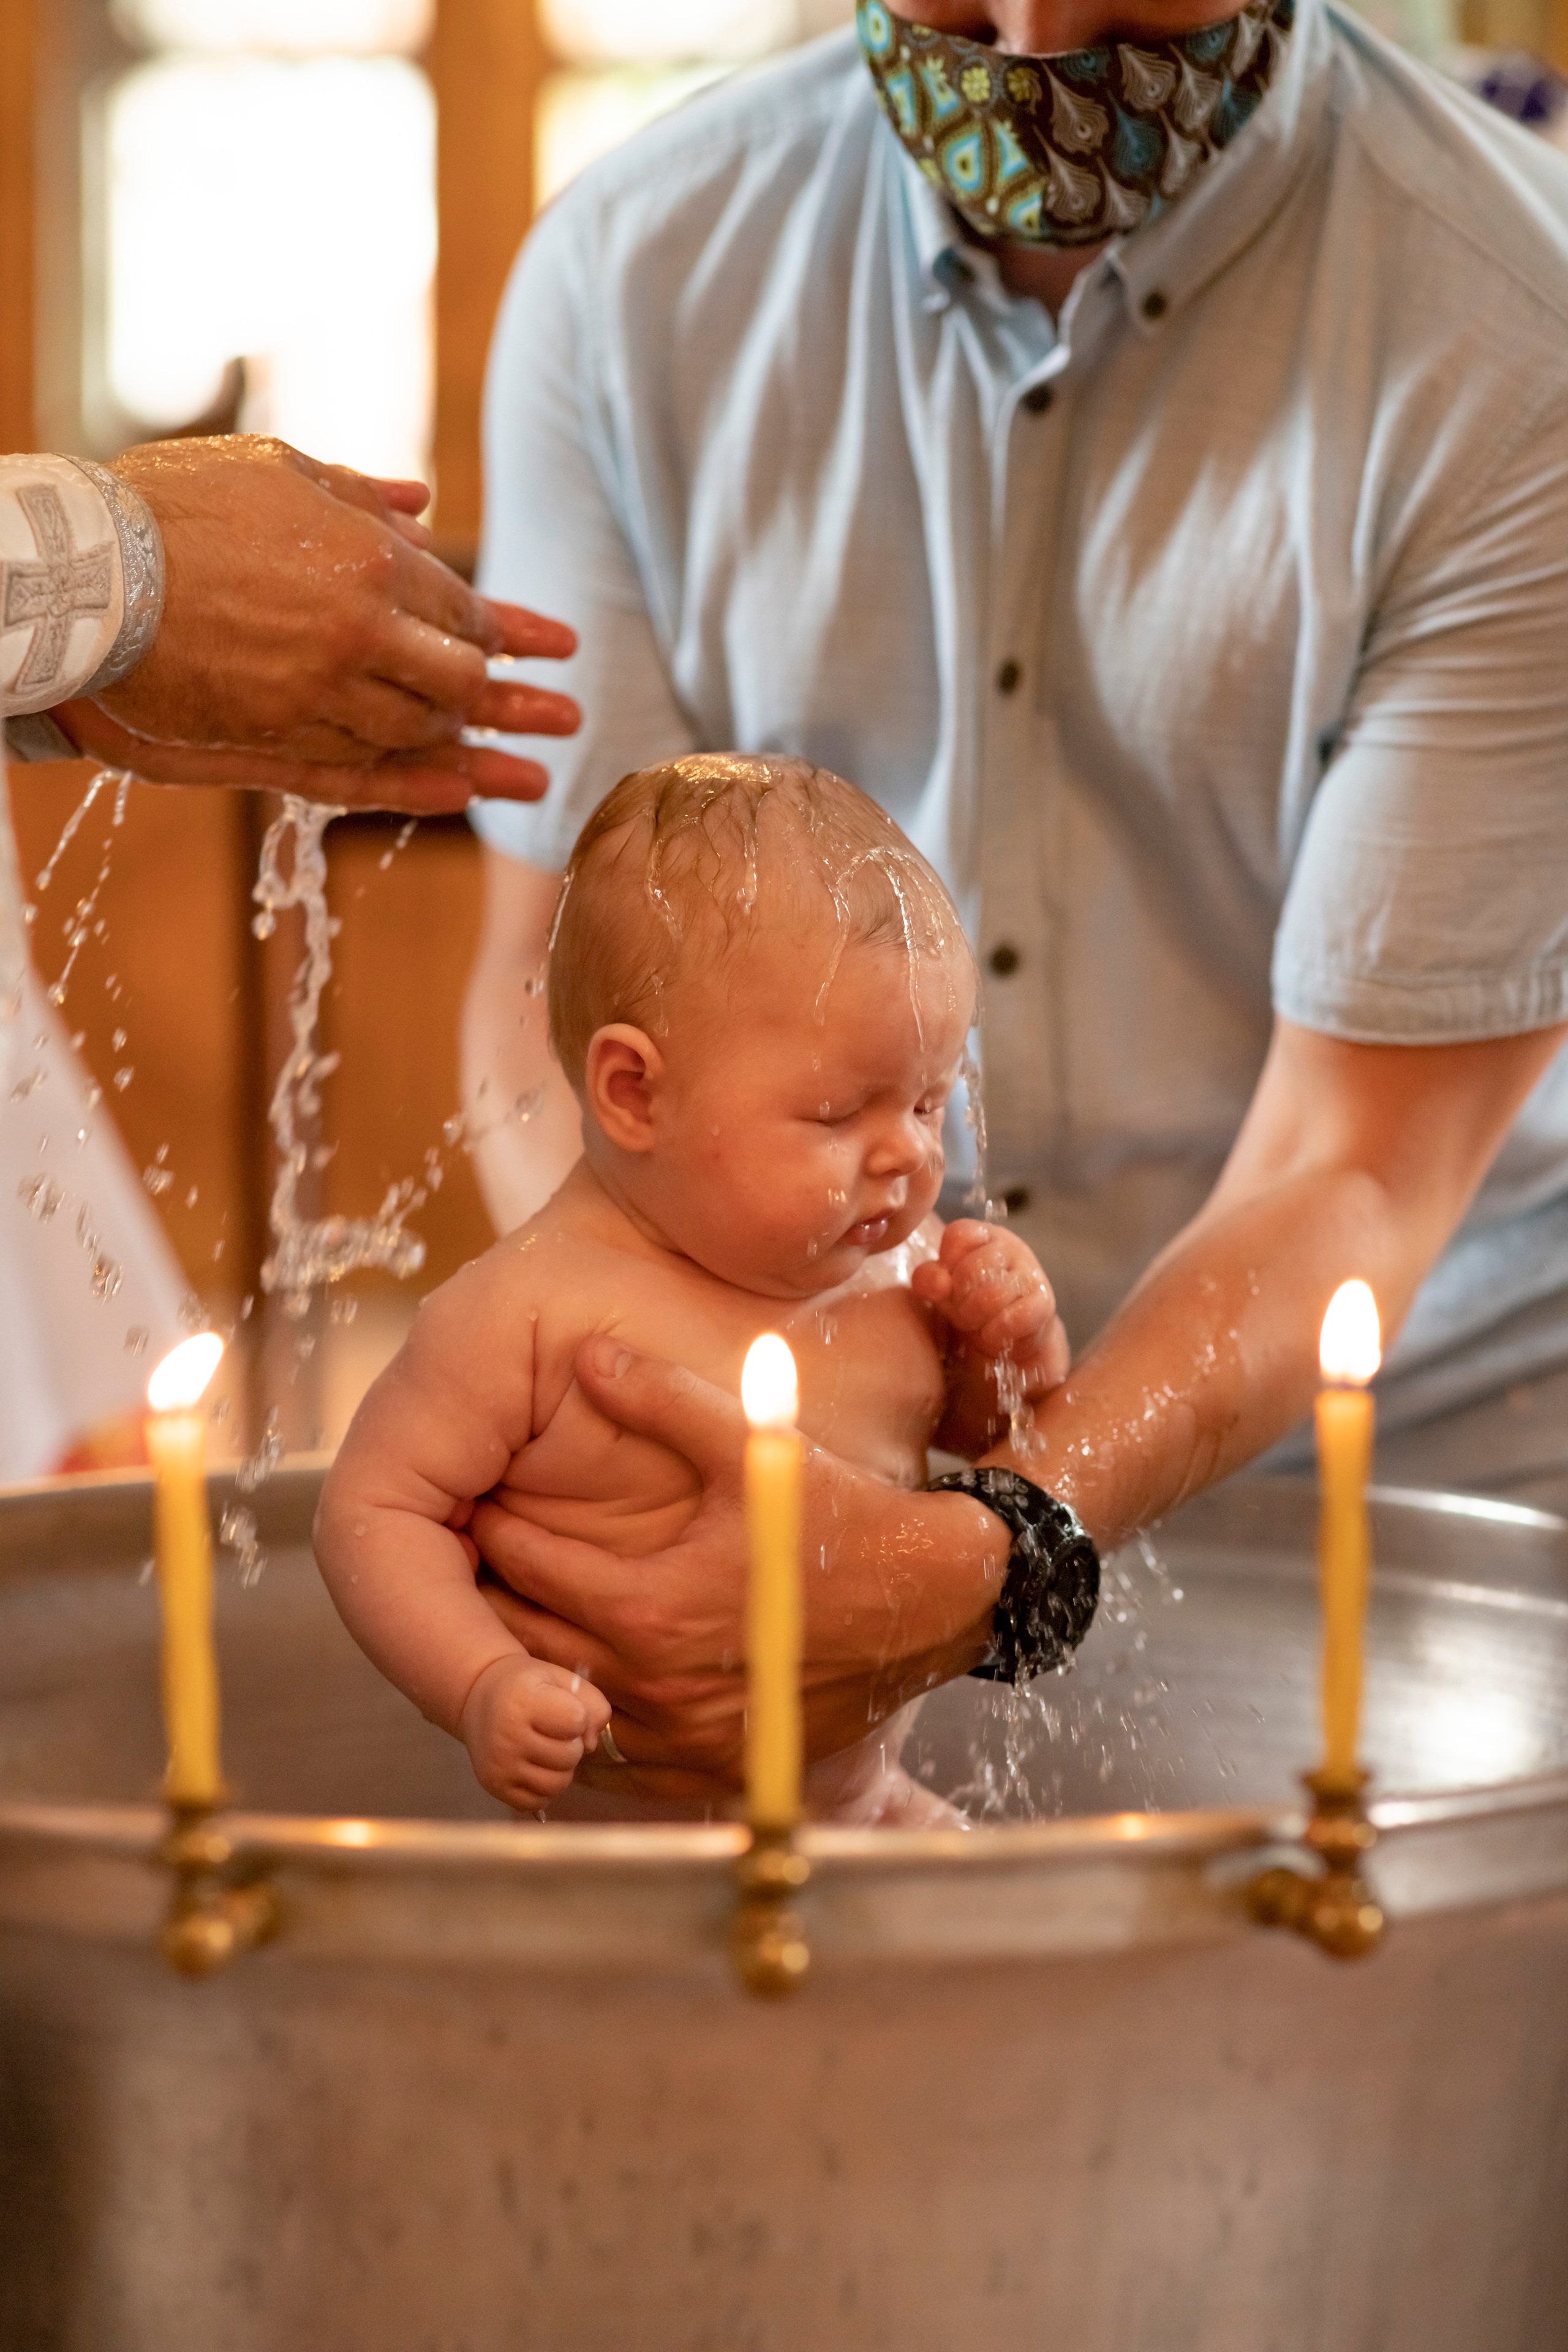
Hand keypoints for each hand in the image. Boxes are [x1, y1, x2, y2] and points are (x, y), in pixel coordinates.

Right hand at [49, 435, 581, 810]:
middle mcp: (361, 632)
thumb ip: (358, 496)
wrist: (89, 572)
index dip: (521, 634)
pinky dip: (418, 783)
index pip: (468, 611)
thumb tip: (423, 507)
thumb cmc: (175, 506)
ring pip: (418, 730)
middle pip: (459, 680)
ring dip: (474, 748)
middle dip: (515, 701)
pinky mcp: (276, 734)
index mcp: (369, 559)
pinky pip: (363, 769)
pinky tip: (463, 791)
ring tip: (523, 768)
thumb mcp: (276, 472)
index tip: (564, 649)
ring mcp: (320, 691)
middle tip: (566, 718)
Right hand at [457, 1652, 611, 1810]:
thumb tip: (591, 1746)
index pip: (577, 1721)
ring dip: (561, 1770)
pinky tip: (534, 1767)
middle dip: (571, 1744)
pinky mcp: (495, 1787)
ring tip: (546, 1750)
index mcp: (524, 1701)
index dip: (578, 1715)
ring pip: (557, 1785)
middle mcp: (507, 1736)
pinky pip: (538, 1802)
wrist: (477, 1698)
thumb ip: (592, 1705)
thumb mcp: (562, 1679)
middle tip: (553, 1731)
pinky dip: (543, 1789)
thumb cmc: (528, 1687)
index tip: (561, 1708)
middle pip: (571, 1756)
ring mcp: (499, 1765)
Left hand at [467, 1338, 1005, 1795]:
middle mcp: (655, 1687)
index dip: (493, 1528)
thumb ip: (662, 1398)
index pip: (527, 1567)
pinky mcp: (713, 1773)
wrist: (940, 1605)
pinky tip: (569, 1687)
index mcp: (649, 1609)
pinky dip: (579, 1726)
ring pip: (560, 1706)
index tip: (474, 1500)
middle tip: (468, 1558)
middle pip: (524, 1643)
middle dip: (489, 1596)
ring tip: (503, 1616)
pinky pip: (613, 1764)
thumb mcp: (754, 1448)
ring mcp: (684, 1741)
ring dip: (525, 1662)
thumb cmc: (847, 1518)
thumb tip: (588, 1353)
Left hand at [912, 1218, 1069, 1396]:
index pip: (958, 1235)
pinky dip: (997, 1332)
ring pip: (994, 1294)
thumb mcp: (943, 1290)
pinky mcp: (1044, 1301)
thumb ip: (930, 1280)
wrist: (1007, 1337)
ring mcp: (1030, 1272)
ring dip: (976, 1318)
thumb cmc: (970, 1303)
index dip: (947, 1264)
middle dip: (959, 1300)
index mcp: (980, 1235)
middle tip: (960, 1314)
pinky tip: (992, 1337)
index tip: (946, 1286)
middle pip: (973, 1268)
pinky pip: (1017, 1317)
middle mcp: (1009, 1247)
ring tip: (975, 1327)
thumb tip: (938, 1283)